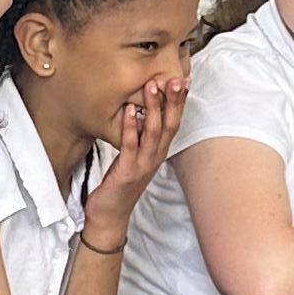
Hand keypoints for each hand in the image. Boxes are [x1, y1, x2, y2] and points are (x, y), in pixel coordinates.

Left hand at [81, 63, 185, 244]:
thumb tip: (139, 113)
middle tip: (176, 78)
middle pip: (169, 125)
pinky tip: (129, 111)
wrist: (109, 216)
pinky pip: (130, 146)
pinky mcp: (127, 172)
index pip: (173, 123)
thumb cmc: (119, 185)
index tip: (184, 79)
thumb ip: (139, 138)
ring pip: (153, 133)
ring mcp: (143, 165)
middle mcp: (155, 158)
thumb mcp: (133, 158)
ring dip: (153, 108)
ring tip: (152, 86)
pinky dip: (131, 127)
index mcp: (158, 153)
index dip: (180, 103)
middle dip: (173, 101)